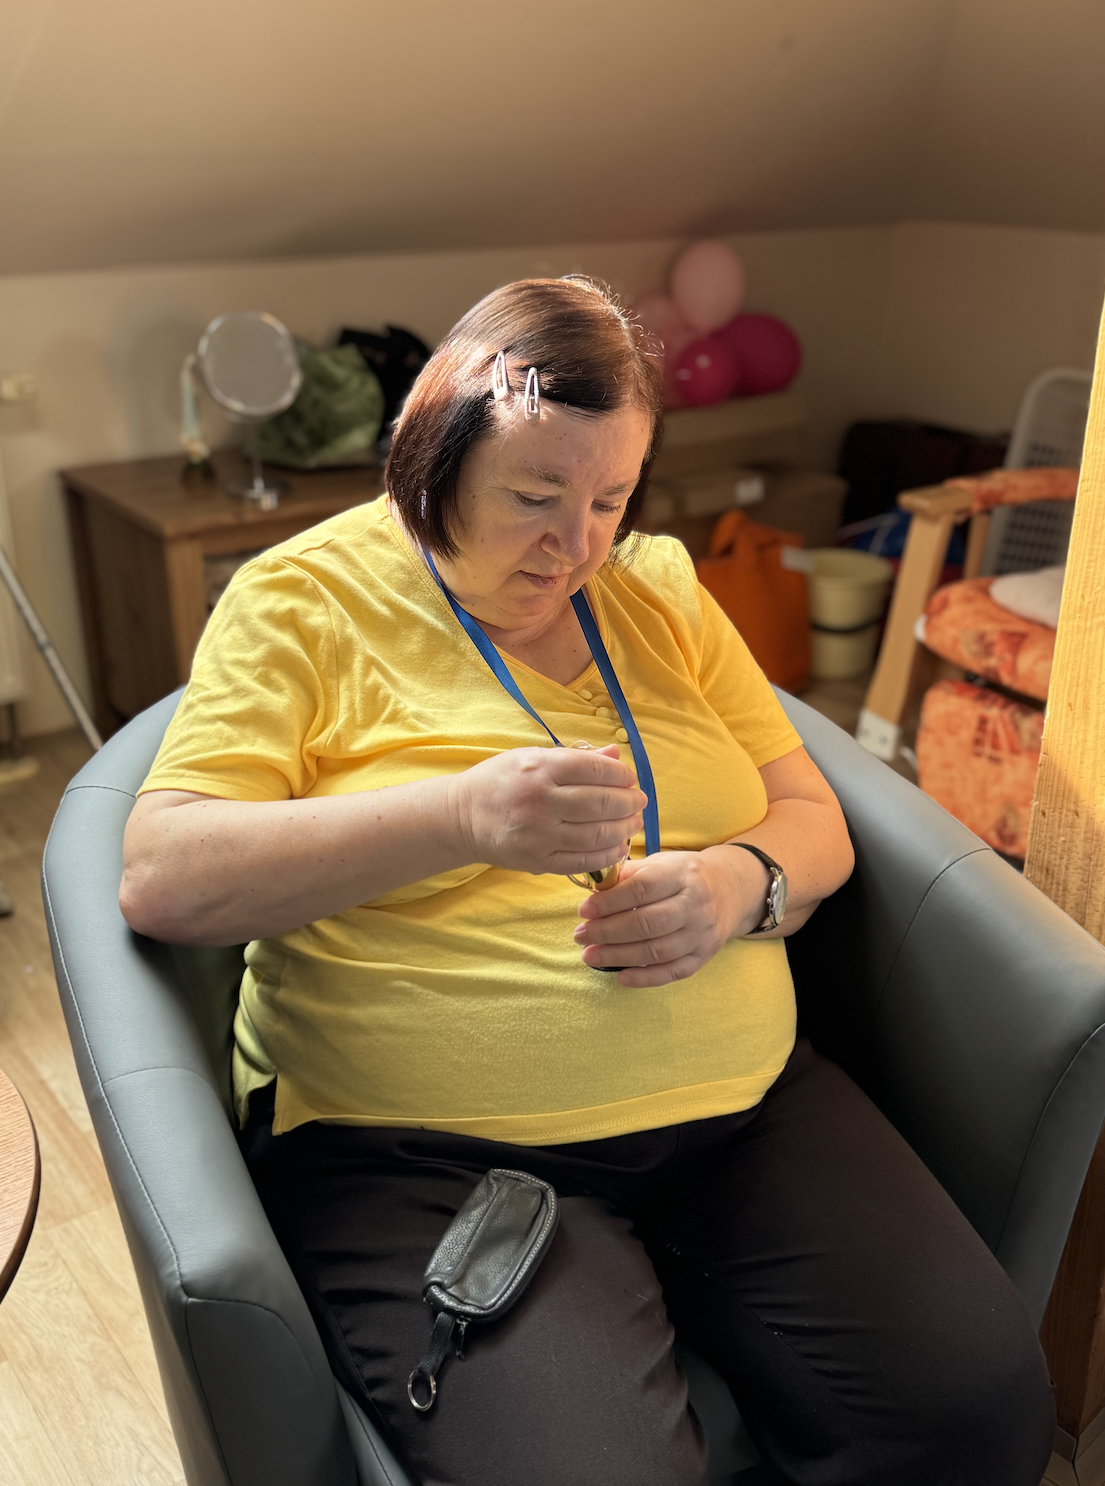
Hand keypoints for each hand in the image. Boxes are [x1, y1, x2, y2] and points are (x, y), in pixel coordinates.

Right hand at [454, 744, 645, 877]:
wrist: (461, 816)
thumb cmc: (500, 781)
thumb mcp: (532, 757)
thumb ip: (575, 757)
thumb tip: (615, 754)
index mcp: (539, 768)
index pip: (595, 769)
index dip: (621, 774)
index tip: (630, 778)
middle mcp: (540, 800)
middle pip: (601, 802)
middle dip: (629, 802)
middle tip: (639, 802)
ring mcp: (539, 833)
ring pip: (597, 834)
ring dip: (624, 829)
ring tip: (633, 823)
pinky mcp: (537, 860)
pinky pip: (583, 861)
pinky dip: (607, 855)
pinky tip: (618, 847)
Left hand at [572, 846, 771, 987]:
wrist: (730, 890)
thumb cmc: (684, 876)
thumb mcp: (661, 863)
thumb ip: (630, 874)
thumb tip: (595, 889)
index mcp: (682, 875)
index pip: (642, 889)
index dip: (609, 902)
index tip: (584, 911)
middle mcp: (695, 905)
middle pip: (646, 924)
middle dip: (607, 933)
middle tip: (580, 936)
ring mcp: (701, 934)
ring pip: (656, 951)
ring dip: (618, 957)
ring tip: (590, 956)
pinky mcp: (703, 956)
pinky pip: (671, 972)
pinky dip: (644, 978)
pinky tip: (619, 977)